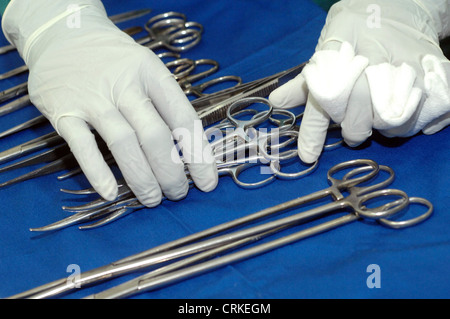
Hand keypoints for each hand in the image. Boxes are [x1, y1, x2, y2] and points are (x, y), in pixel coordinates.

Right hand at [2, 0, 217, 205]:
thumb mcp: (147, 68)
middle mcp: (125, 85)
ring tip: (153, 199)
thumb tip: (189, 151)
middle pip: (156, 136)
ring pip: (124, 144)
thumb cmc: (116, 60)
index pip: (183, 118)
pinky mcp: (63, 111)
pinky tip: (111, 193)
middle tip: (179, 193)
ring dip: (142, 179)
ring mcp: (93, 98)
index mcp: (153, 74)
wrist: (62, 34)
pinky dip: (97, 173)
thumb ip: (164, 104)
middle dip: (172, 173)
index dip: (199, 154)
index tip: (207, 182)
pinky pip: (82, 146)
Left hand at [269, 0, 449, 162]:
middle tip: (353, 126)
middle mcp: (374, 68)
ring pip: (391, 126)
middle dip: (353, 131)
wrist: (401, 6)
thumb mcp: (326, 50)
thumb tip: (276, 102)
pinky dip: (409, 121)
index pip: (323, 104)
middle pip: (360, 123)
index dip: (314, 134)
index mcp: (341, 61)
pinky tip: (401, 105)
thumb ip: (304, 82)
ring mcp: (408, 74)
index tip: (307, 157)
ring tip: (378, 110)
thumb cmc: (356, 31)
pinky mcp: (436, 78)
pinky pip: (421, 120)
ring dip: (381, 126)